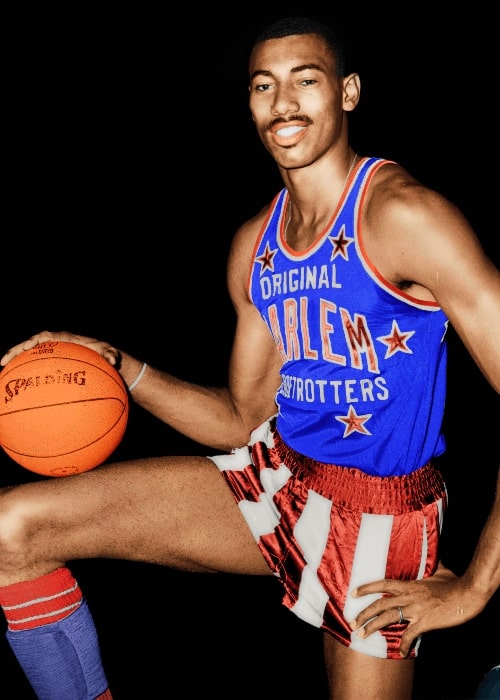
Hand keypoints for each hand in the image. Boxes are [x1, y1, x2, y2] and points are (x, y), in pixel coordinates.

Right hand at [0, 330, 120, 368]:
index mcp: (65, 339)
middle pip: (31, 345)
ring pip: (29, 355)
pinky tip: (17, 388)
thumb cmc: (105, 355)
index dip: (35, 340)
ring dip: (15, 361)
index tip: (27, 347)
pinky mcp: (51, 363)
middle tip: (4, 361)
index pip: (46, 336)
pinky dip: (25, 374)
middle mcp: (55, 344)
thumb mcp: (110, 354)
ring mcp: (51, 353)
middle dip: (16, 351)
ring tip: (2, 372)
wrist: (102, 358)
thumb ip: (111, 355)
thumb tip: (113, 360)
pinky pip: (35, 366)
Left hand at [348, 562, 486, 657]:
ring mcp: (415, 609)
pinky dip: (404, 645)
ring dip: (373, 628)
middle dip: (363, 614)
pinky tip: (401, 653)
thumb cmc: (453, 582)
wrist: (466, 594)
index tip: (353, 593)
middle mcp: (408, 596)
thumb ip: (429, 565)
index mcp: (409, 584)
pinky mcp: (424, 622)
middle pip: (380, 604)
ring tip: (362, 636)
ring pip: (388, 619)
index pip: (382, 584)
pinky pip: (409, 635)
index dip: (366, 588)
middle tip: (352, 623)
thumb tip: (429, 555)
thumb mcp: (438, 570)